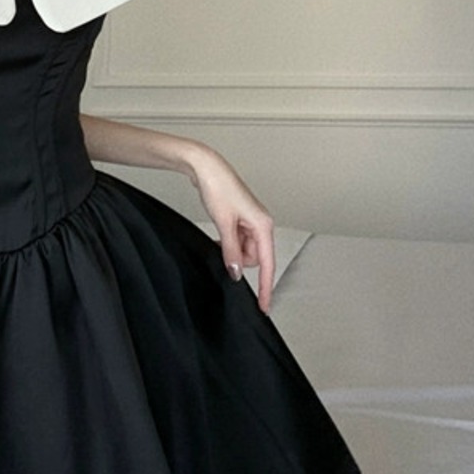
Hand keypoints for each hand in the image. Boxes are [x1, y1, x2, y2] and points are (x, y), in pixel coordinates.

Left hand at [190, 148, 276, 313]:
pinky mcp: (240, 219)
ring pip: (244, 250)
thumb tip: (236, 273)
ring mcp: (250, 221)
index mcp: (263, 225)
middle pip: (254, 258)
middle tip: (222, 247)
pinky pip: (237, 241)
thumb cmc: (218, 188)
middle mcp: (261, 223)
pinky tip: (219, 237)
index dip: (265, 287)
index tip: (264, 305)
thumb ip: (231, 251)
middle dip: (238, 259)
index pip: (267, 264)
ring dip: (231, 250)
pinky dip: (228, 243)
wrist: (206, 167)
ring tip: (218, 235)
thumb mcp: (223, 224)